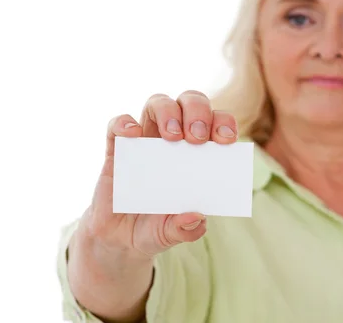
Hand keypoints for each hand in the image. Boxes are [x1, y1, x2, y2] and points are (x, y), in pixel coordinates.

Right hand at [81, 90, 237, 258]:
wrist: (119, 240)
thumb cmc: (155, 227)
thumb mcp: (172, 233)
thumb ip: (186, 229)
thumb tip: (196, 218)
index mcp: (197, 152)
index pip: (215, 123)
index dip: (223, 123)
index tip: (226, 140)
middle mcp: (173, 139)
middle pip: (189, 103)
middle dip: (197, 112)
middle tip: (196, 138)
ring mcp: (144, 141)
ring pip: (157, 103)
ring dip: (168, 112)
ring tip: (172, 136)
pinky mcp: (116, 149)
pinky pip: (117, 126)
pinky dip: (124, 124)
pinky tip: (132, 135)